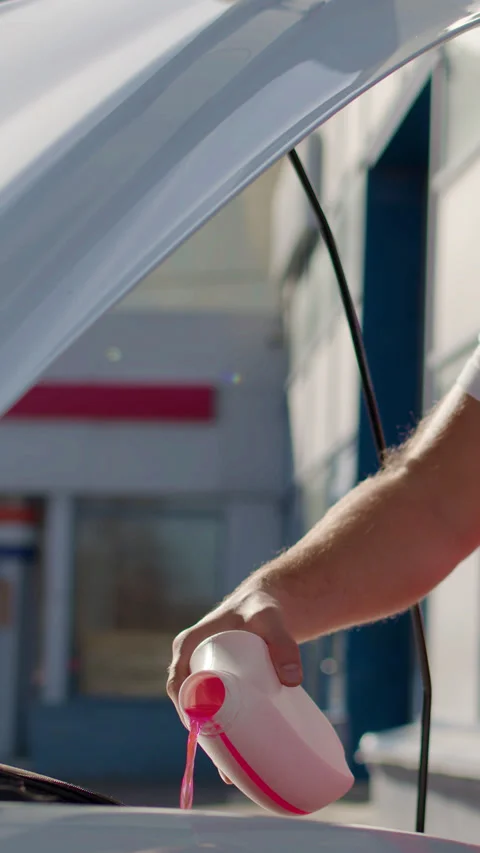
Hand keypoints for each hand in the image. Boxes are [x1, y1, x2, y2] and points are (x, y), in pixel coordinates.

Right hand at [166, 582, 302, 780]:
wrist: (268, 604)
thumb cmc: (263, 608)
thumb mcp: (270, 621)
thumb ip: (283, 644)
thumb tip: (293, 680)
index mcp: (189, 644)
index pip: (177, 682)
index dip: (184, 708)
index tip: (202, 730)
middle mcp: (192, 660)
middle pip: (188, 702)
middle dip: (201, 732)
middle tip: (224, 755)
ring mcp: (205, 673)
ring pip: (201, 710)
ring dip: (210, 738)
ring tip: (229, 770)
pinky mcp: (219, 681)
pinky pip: (212, 708)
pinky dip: (218, 731)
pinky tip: (231, 761)